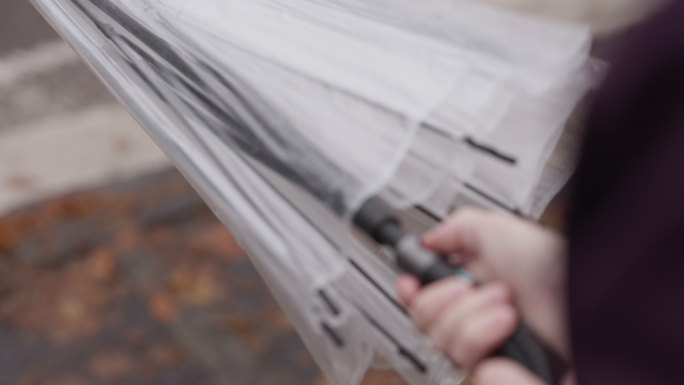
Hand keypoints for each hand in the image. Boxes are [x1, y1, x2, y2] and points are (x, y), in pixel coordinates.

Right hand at [396, 208, 569, 383]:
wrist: (573, 293)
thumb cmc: (546, 261)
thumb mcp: (495, 228)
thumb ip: (455, 228)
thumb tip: (427, 240)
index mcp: (469, 284)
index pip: (424, 296)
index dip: (412, 291)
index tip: (410, 284)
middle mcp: (473, 314)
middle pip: (424, 319)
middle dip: (447, 299)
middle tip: (477, 286)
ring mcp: (484, 342)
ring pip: (441, 340)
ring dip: (471, 316)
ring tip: (504, 306)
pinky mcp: (495, 366)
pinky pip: (465, 361)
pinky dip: (481, 337)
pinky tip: (504, 327)